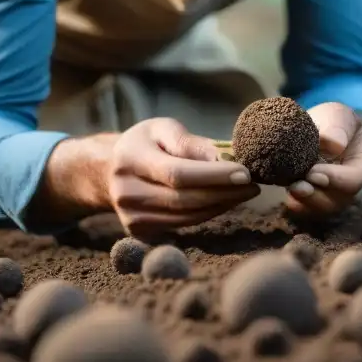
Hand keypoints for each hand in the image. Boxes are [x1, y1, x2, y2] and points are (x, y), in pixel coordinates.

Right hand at [107, 117, 259, 237]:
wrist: (107, 171)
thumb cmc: (144, 143)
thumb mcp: (162, 129)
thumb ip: (192, 143)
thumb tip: (227, 157)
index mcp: (131, 159)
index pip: (178, 173)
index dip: (214, 176)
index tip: (246, 172)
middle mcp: (127, 192)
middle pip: (185, 199)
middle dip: (225, 192)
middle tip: (254, 184)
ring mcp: (131, 217)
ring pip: (188, 216)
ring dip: (222, 205)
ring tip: (245, 191)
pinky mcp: (140, 232)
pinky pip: (183, 224)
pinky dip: (208, 213)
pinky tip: (225, 200)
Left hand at [284, 102, 361, 214]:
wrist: (322, 132)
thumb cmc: (335, 122)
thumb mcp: (340, 115)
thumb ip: (339, 127)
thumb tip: (333, 145)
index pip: (354, 179)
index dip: (333, 178)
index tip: (312, 171)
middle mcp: (353, 189)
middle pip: (337, 200)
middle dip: (316, 196)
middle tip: (296, 186)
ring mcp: (335, 198)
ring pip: (321, 209)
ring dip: (304, 201)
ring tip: (290, 187)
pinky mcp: (316, 202)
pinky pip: (307, 211)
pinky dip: (296, 203)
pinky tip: (285, 192)